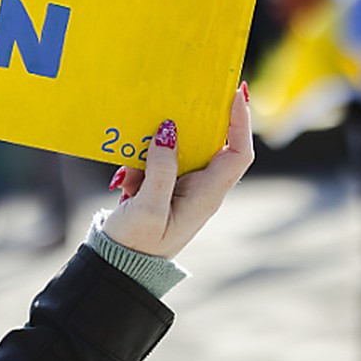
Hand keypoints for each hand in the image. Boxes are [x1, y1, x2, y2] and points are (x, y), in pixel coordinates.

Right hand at [101, 82, 254, 258]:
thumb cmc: (137, 243)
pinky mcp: (162, 187)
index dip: (241, 121)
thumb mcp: (147, 207)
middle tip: (181, 96)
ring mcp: (181, 187)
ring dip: (153, 148)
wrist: (119, 267)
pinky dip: (138, 163)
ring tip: (132, 161)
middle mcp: (200, 188)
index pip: (239, 153)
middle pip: (210, 142)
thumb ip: (161, 168)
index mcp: (207, 195)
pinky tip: (123, 180)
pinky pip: (156, 160)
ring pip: (177, 148)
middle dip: (194, 120)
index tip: (234, 93)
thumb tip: (169, 129)